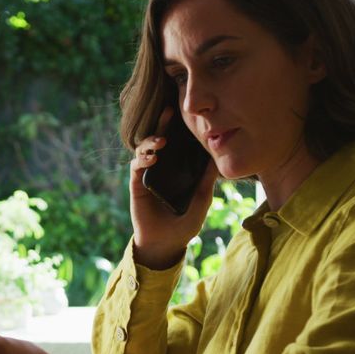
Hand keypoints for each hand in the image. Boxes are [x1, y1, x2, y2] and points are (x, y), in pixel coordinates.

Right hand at [130, 107, 218, 269]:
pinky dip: (143, 159)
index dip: (179, 128)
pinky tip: (153, 159)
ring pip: (145, 149)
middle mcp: (162, 168)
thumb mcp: (201, 200)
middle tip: (169, 110)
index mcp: (177, 169)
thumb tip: (217, 160)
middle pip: (160, 139)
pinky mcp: (137, 184)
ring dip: (151, 141)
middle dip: (163, 124)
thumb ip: (207, 181)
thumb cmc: (185, 224)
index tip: (185, 113)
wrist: (166, 243)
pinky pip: (137, 166)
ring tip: (162, 141)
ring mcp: (148, 174)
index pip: (178, 143)